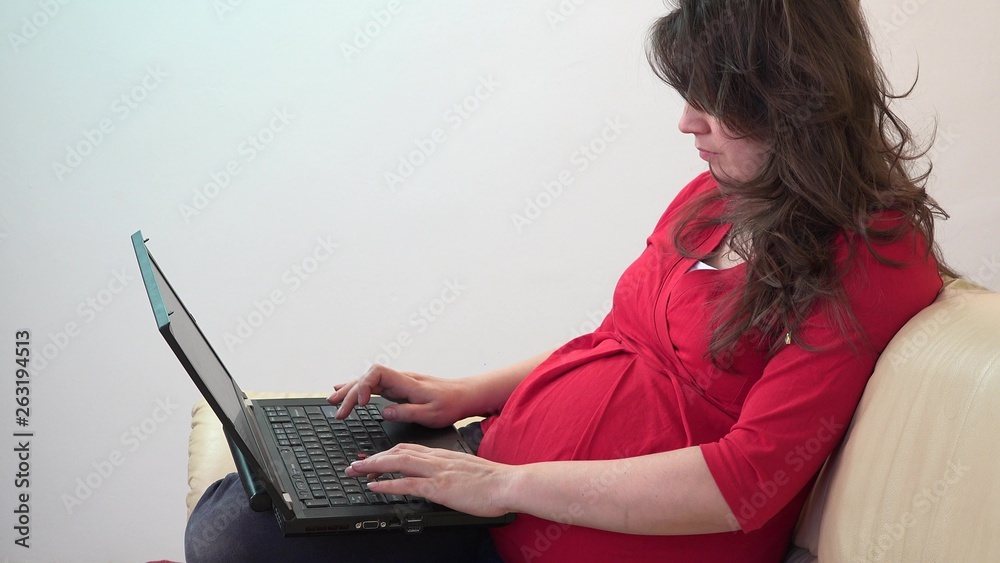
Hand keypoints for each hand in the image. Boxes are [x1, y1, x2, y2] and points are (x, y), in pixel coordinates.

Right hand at [328, 364, 466, 427]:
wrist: (464, 395)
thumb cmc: (451, 404)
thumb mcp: (432, 414)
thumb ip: (408, 412)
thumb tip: (385, 412)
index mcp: (407, 382)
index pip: (377, 373)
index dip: (365, 386)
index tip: (363, 404)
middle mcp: (400, 379)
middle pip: (367, 377)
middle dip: (350, 393)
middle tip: (338, 411)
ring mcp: (397, 382)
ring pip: (368, 380)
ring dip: (350, 390)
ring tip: (332, 400)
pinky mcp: (398, 388)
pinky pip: (373, 385)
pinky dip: (358, 388)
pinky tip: (345, 390)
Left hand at [345, 443, 514, 517]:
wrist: (509, 483)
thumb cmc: (495, 481)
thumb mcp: (469, 470)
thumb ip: (453, 471)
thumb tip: (445, 479)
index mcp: (444, 454)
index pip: (409, 448)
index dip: (388, 453)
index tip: (374, 458)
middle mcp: (437, 459)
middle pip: (397, 452)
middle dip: (373, 457)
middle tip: (354, 464)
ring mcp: (437, 471)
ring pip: (398, 462)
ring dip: (373, 466)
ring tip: (355, 471)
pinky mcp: (439, 487)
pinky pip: (407, 483)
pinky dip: (387, 484)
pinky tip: (374, 486)